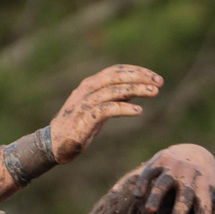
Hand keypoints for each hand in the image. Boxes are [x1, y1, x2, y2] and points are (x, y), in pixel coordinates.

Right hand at [49, 65, 163, 162]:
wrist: (55, 143)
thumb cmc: (79, 126)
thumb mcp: (99, 108)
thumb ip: (114, 98)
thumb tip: (136, 91)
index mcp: (91, 84)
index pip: (117, 70)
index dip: (137, 71)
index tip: (155, 77)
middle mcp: (88, 89)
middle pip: (117, 76)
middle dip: (140, 77)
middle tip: (159, 82)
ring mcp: (86, 102)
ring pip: (114, 90)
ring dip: (136, 90)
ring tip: (154, 93)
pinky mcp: (85, 118)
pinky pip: (107, 109)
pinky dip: (123, 109)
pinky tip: (138, 112)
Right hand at [134, 144, 214, 213]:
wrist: (195, 152)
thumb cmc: (205, 184)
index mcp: (205, 188)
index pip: (205, 210)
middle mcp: (190, 177)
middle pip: (185, 196)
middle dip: (180, 212)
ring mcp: (174, 167)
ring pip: (164, 183)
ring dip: (157, 196)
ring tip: (149, 211)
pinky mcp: (160, 160)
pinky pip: (150, 172)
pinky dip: (143, 183)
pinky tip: (138, 195)